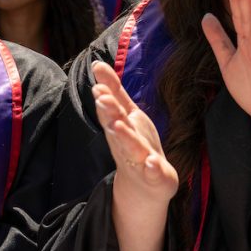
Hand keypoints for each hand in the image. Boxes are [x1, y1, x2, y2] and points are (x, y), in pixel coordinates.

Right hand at [91, 62, 178, 205]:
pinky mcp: (154, 176)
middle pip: (116, 126)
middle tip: (101, 97)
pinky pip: (153, 173)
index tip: (97, 85)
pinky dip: (152, 168)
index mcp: (120, 126)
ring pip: (130, 148)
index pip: (111, 109)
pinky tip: (153, 163)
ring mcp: (139, 161)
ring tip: (118, 125)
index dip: (105, 96)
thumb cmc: (134, 144)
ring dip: (124, 137)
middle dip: (109, 112)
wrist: (144, 188)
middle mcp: (125, 143)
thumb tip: (96, 63)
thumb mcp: (125, 114)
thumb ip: (113, 90)